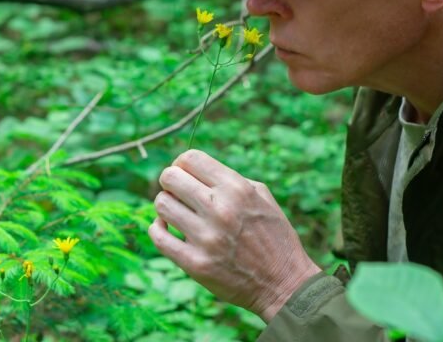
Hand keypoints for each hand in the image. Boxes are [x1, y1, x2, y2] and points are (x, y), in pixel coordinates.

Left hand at [149, 149, 320, 321]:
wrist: (284, 284)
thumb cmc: (274, 238)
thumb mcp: (262, 197)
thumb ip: (230, 180)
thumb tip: (194, 170)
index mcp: (237, 189)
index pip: (190, 158)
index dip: (181, 162)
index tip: (184, 173)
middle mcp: (221, 209)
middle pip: (170, 178)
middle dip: (170, 182)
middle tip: (177, 193)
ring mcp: (206, 237)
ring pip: (161, 204)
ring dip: (165, 206)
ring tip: (176, 213)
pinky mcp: (195, 263)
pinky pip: (159, 236)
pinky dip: (157, 229)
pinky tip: (167, 228)